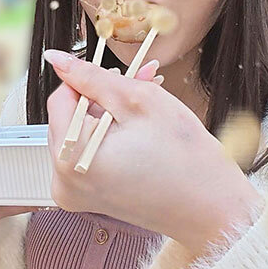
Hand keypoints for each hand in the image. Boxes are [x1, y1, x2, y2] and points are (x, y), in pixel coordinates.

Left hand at [43, 50, 262, 255]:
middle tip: (141, 86)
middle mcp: (63, 182)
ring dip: (110, 116)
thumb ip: (92, 77)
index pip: (61, 98)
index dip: (91, 80)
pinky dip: (111, 138)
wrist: (211, 209)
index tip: (120, 76)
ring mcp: (74, 194)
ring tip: (147, 112)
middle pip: (70, 118)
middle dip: (103, 98)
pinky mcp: (88, 199)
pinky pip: (90, 155)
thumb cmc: (184, 159)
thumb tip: (57, 59)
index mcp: (71, 158)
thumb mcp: (139, 101)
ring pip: (81, 134)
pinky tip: (140, 132)